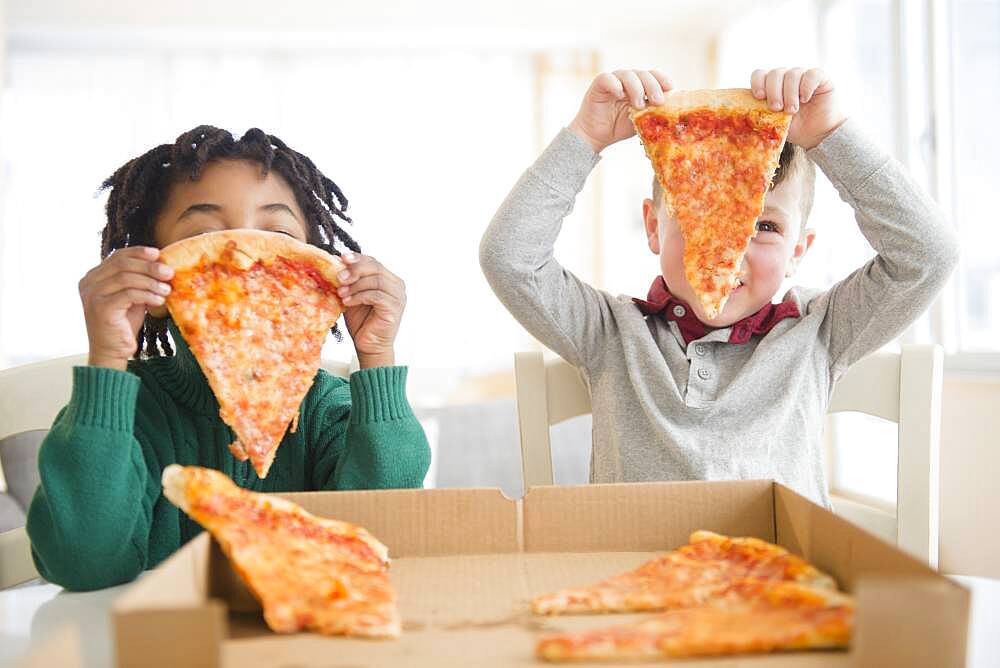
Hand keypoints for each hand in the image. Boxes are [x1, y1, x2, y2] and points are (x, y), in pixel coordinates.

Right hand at [79, 246, 173, 370]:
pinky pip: (129, 294)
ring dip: (151, 282)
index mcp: (94, 277)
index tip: (158, 253)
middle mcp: (89, 283)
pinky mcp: (101, 307)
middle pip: (122, 264)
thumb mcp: (132, 297)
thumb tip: (161, 264)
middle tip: (169, 272)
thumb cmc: (123, 324)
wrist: (112, 351)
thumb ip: (139, 280)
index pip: (117, 256)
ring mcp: (92, 295)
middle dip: (149, 266)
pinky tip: (159, 300)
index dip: (138, 252)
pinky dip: (147, 295)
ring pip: (126, 278)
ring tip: (167, 289)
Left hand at [335, 253, 404, 368]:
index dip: (357, 258)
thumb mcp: (352, 295)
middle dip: (355, 269)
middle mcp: (397, 286)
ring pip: (376, 280)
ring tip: (340, 292)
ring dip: (355, 285)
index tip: (341, 258)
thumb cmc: (361, 321)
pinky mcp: (394, 309)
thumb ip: (347, 279)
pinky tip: (347, 302)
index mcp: (388, 279)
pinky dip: (359, 296)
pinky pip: (376, 296)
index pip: (373, 262)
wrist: (369, 346)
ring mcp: (398, 297)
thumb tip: (334, 259)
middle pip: (376, 267)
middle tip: (338, 277)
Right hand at [568, 69, 673, 153]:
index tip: (671, 89)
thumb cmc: (619, 127)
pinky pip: (607, 79)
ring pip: (628, 75)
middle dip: (653, 86)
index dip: (663, 79)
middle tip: (657, 101)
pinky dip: (615, 85)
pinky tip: (620, 95)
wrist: (596, 136)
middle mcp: (628, 80)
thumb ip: (653, 111)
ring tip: (638, 105)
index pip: (654, 75)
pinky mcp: (598, 85)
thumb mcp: (641, 119)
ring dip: (636, 89)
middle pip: (644, 74)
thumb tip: (673, 109)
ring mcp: (613, 80)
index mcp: (640, 85)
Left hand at [750, 67, 846, 149]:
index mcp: (771, 86)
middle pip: (774, 73)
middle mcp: (786, 77)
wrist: (818, 135)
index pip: (759, 74)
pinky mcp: (820, 78)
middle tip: (777, 108)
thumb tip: (742, 117)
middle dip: (774, 92)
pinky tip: (805, 99)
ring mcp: (803, 76)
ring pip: (792, 74)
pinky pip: (811, 75)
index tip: (760, 97)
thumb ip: (761, 115)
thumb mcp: (773, 123)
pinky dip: (806, 87)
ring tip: (792, 110)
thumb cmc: (794, 128)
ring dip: (790, 94)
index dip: (757, 83)